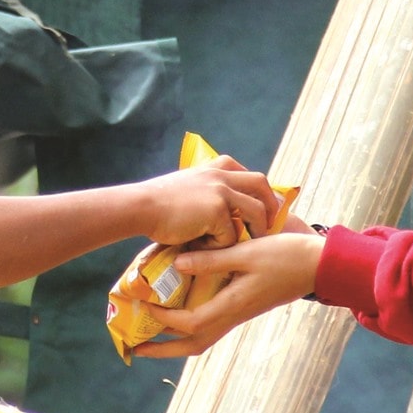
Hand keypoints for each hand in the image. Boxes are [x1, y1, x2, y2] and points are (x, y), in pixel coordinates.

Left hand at [134, 230, 325, 358]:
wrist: (318, 265)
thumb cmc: (285, 256)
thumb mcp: (247, 252)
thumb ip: (212, 259)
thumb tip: (177, 263)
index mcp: (233, 305)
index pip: (190, 322)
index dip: (163, 317)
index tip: (142, 305)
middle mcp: (234, 315)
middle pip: (194, 344)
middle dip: (164, 349)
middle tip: (136, 347)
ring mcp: (239, 313)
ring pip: (203, 336)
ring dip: (176, 339)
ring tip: (151, 332)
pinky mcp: (243, 306)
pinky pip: (212, 322)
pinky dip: (191, 323)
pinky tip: (180, 309)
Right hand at [141, 155, 278, 248]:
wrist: (141, 207)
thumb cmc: (158, 202)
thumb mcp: (187, 185)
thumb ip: (207, 190)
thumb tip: (222, 211)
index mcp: (216, 167)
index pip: (250, 175)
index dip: (260, 192)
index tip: (264, 207)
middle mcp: (222, 175)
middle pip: (261, 184)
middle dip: (271, 205)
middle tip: (270, 225)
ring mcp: (222, 191)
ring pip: (256, 212)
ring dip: (255, 231)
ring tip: (246, 245)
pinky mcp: (218, 211)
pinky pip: (231, 236)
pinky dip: (220, 246)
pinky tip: (202, 246)